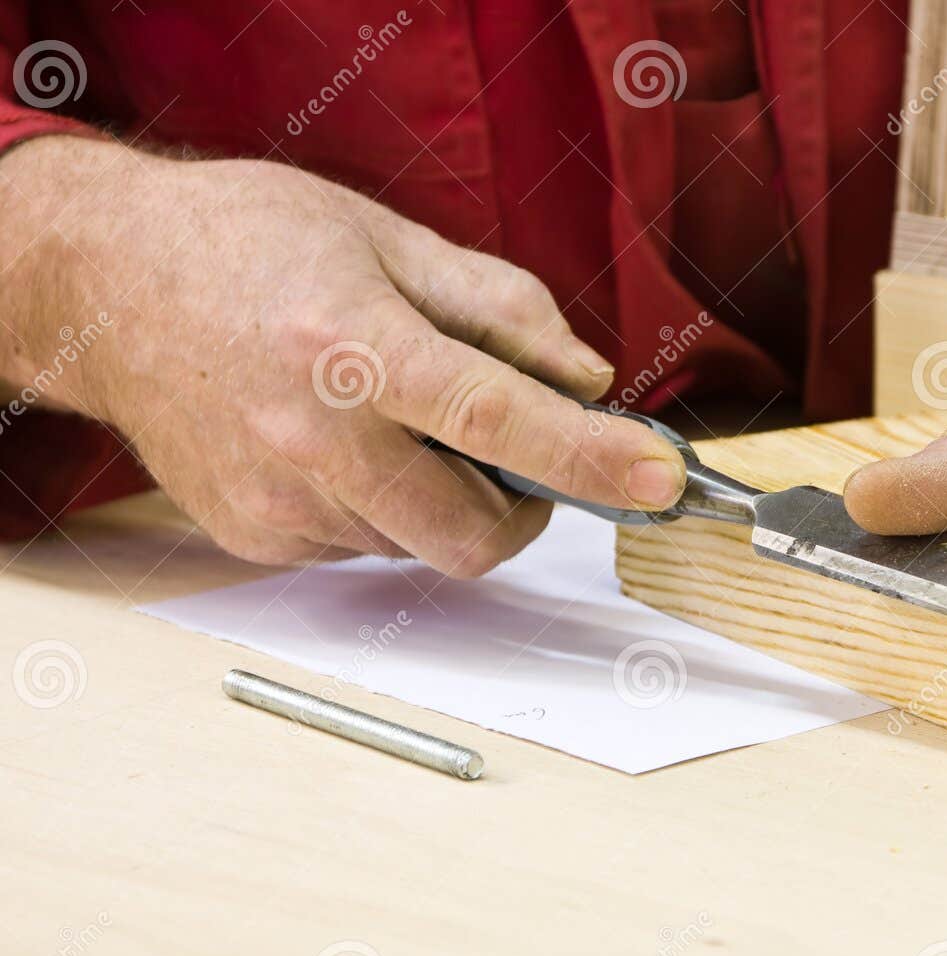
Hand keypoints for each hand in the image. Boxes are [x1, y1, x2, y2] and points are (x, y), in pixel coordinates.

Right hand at [0, 136, 685, 574]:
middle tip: (512, 448)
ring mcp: (277, 499)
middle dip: (522, 507)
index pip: (498, 420)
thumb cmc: (251, 244)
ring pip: (421, 545)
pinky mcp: (254, 535)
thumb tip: (587, 380)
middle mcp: (312, 439)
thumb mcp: (388, 238)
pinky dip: (385, 509)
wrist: (108, 283)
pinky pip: (365, 548)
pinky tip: (342, 444)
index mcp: (356, 348)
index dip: (593, 458)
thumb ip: (502, 310)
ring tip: (392, 418)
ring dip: (445, 500)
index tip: (660, 480)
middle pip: (473, 532)